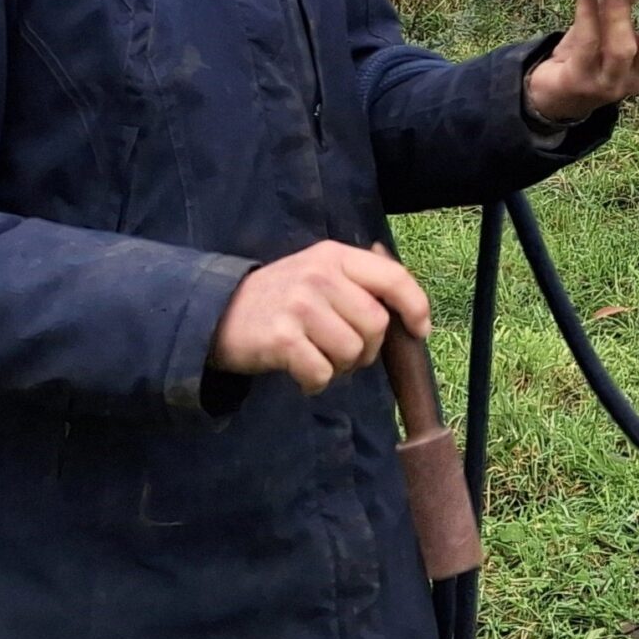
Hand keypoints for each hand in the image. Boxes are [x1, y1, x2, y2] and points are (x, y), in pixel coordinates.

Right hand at [209, 240, 430, 393]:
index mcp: (335, 256)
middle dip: (367, 349)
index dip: (416, 306)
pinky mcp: (281, 337)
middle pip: (376, 324)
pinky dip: (316, 383)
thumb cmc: (281, 299)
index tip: (420, 330)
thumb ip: (358, 284)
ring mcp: (300, 305)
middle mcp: (320, 275)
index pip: (393, 278)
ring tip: (318, 359)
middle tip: (343, 353)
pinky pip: (322, 373)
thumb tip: (408, 311)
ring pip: (352, 352)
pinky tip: (301, 373)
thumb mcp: (319, 274)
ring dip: (340, 368)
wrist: (218, 314)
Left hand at [523, 0, 638, 125]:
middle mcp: (635, 74)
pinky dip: (587, 12)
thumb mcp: (610, 28)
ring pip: (622, 48)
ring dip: (622, 11)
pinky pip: (586, 42)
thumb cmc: (584, 55)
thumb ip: (628, 1)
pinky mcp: (579, 80)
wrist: (550, 98)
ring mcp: (608, 81)